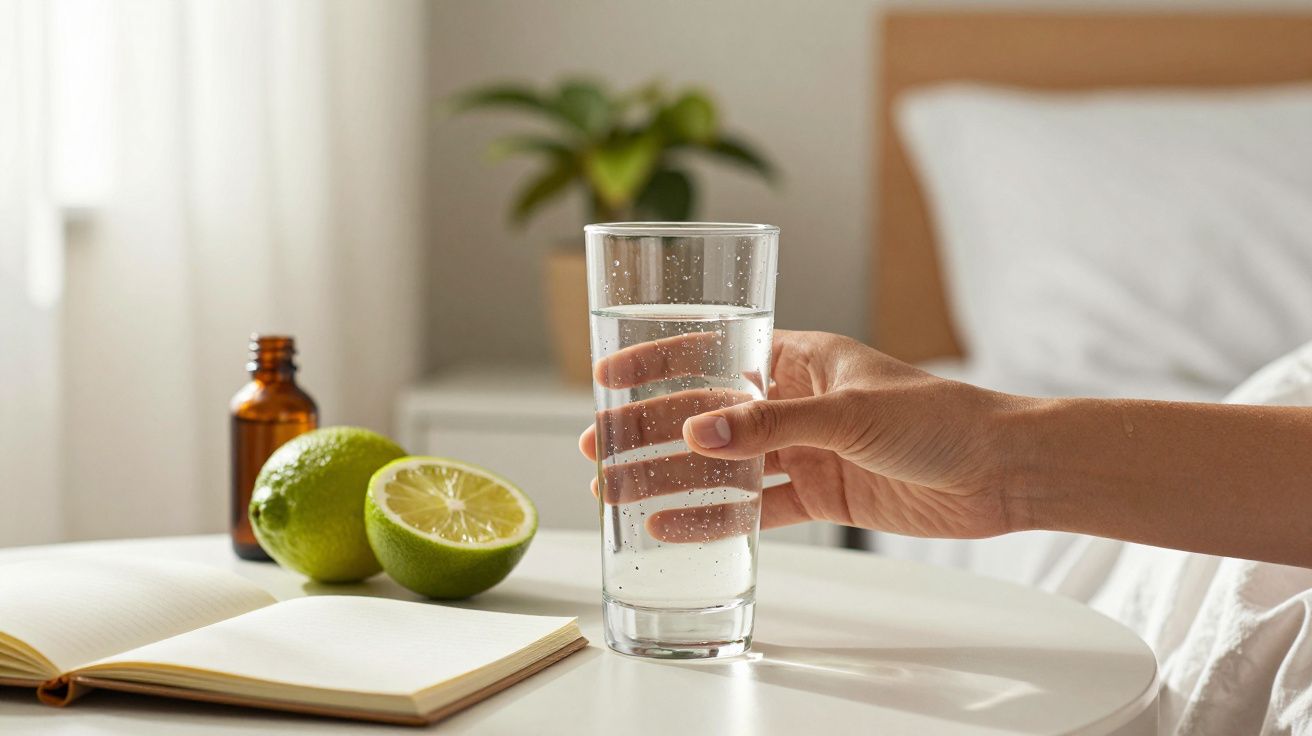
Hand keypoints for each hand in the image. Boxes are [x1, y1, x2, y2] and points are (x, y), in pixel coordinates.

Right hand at [579, 330, 1028, 541]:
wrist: (999, 471)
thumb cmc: (938, 418)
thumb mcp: (849, 412)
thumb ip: (772, 424)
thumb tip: (698, 429)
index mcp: (799, 358)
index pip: (712, 352)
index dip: (656, 363)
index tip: (606, 379)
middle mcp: (793, 401)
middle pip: (705, 413)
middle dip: (648, 430)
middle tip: (599, 449)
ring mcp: (803, 449)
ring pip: (721, 464)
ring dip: (670, 477)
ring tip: (618, 493)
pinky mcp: (818, 494)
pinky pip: (753, 507)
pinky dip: (714, 517)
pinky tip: (672, 527)